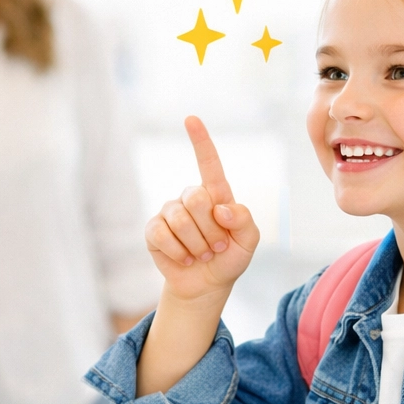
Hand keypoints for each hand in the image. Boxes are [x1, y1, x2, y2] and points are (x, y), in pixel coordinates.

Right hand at [144, 116, 259, 302]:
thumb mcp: (249, 241)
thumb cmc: (230, 258)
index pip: (208, 163)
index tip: (191, 119)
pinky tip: (185, 258)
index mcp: (216, 194)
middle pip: (197, 198)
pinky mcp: (154, 230)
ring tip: (203, 254)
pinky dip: (179, 252)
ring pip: (180, 220)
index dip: (200, 141)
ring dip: (197, 245)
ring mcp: (170, 212)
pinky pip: (162, 235)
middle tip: (218, 245)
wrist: (207, 285)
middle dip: (211, 230)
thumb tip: (222, 209)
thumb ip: (245, 221)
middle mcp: (191, 198)